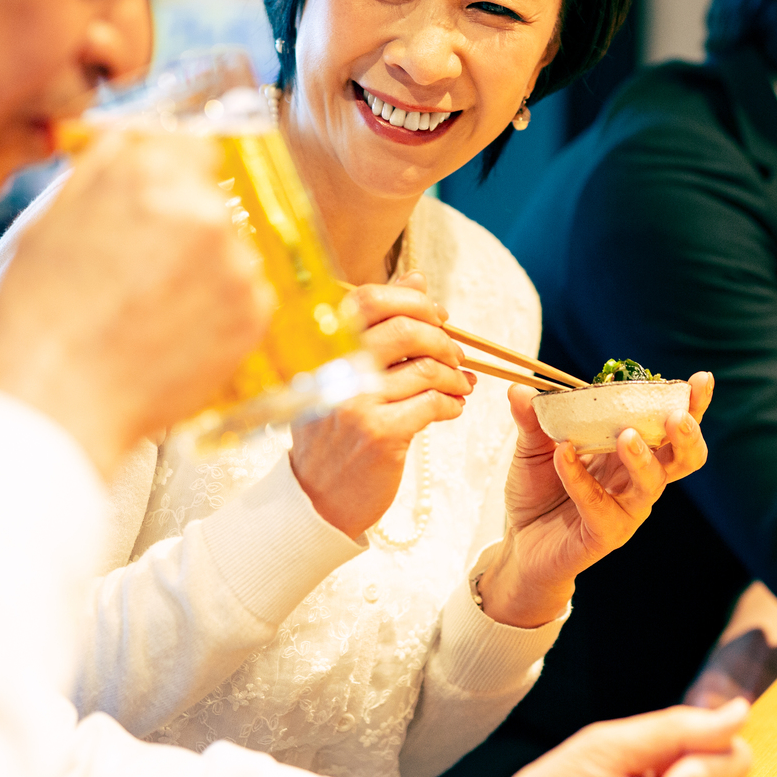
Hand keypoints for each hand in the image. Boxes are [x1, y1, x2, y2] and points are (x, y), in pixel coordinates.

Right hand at [0, 128, 274, 473]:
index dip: (177, 176)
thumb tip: (138, 142)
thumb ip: (107, 168)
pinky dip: (220, 314)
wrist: (56, 400)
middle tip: (145, 273)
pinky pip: (246, 299)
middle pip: (214, 202)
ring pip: (231, 253)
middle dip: (187, 230)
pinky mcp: (254, 314)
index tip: (167, 202)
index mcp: (150, 174)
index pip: (195, 147)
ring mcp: (236, 263)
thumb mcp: (53, 217)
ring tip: (152, 313)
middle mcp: (203, 210)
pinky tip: (173, 336)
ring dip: (205, 273)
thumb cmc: (40, 316)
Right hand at [288, 272, 475, 536]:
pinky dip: (452, 402)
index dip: (413, 300)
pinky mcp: (380, 435)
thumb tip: (416, 277)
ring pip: (424, 368)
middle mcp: (334, 370)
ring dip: (454, 375)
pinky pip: (432, 404)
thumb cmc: (332, 432)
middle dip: (442, 339)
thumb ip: (378, 324)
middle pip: (403, 329)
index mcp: (322, 348)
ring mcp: (356, 402)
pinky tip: (453, 408)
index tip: (438, 317)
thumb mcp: (343, 372)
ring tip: (461, 385)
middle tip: (456, 355)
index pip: (369, 299)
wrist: (315, 499)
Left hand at [475, 372, 713, 628]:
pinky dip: (580, 477)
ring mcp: (626, 509)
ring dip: (642, 457)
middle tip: (676, 417)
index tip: (701, 380)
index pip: (671, 427)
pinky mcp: (604, 533)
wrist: (520, 543)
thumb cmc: (539, 491)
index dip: (691, 405)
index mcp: (633, 451)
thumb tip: (520, 389)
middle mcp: (638, 480)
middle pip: (683, 459)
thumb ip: (533, 419)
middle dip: (687, 436)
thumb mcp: (533, 447)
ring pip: (652, 484)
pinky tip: (562, 454)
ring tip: (627, 436)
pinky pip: (598, 503)